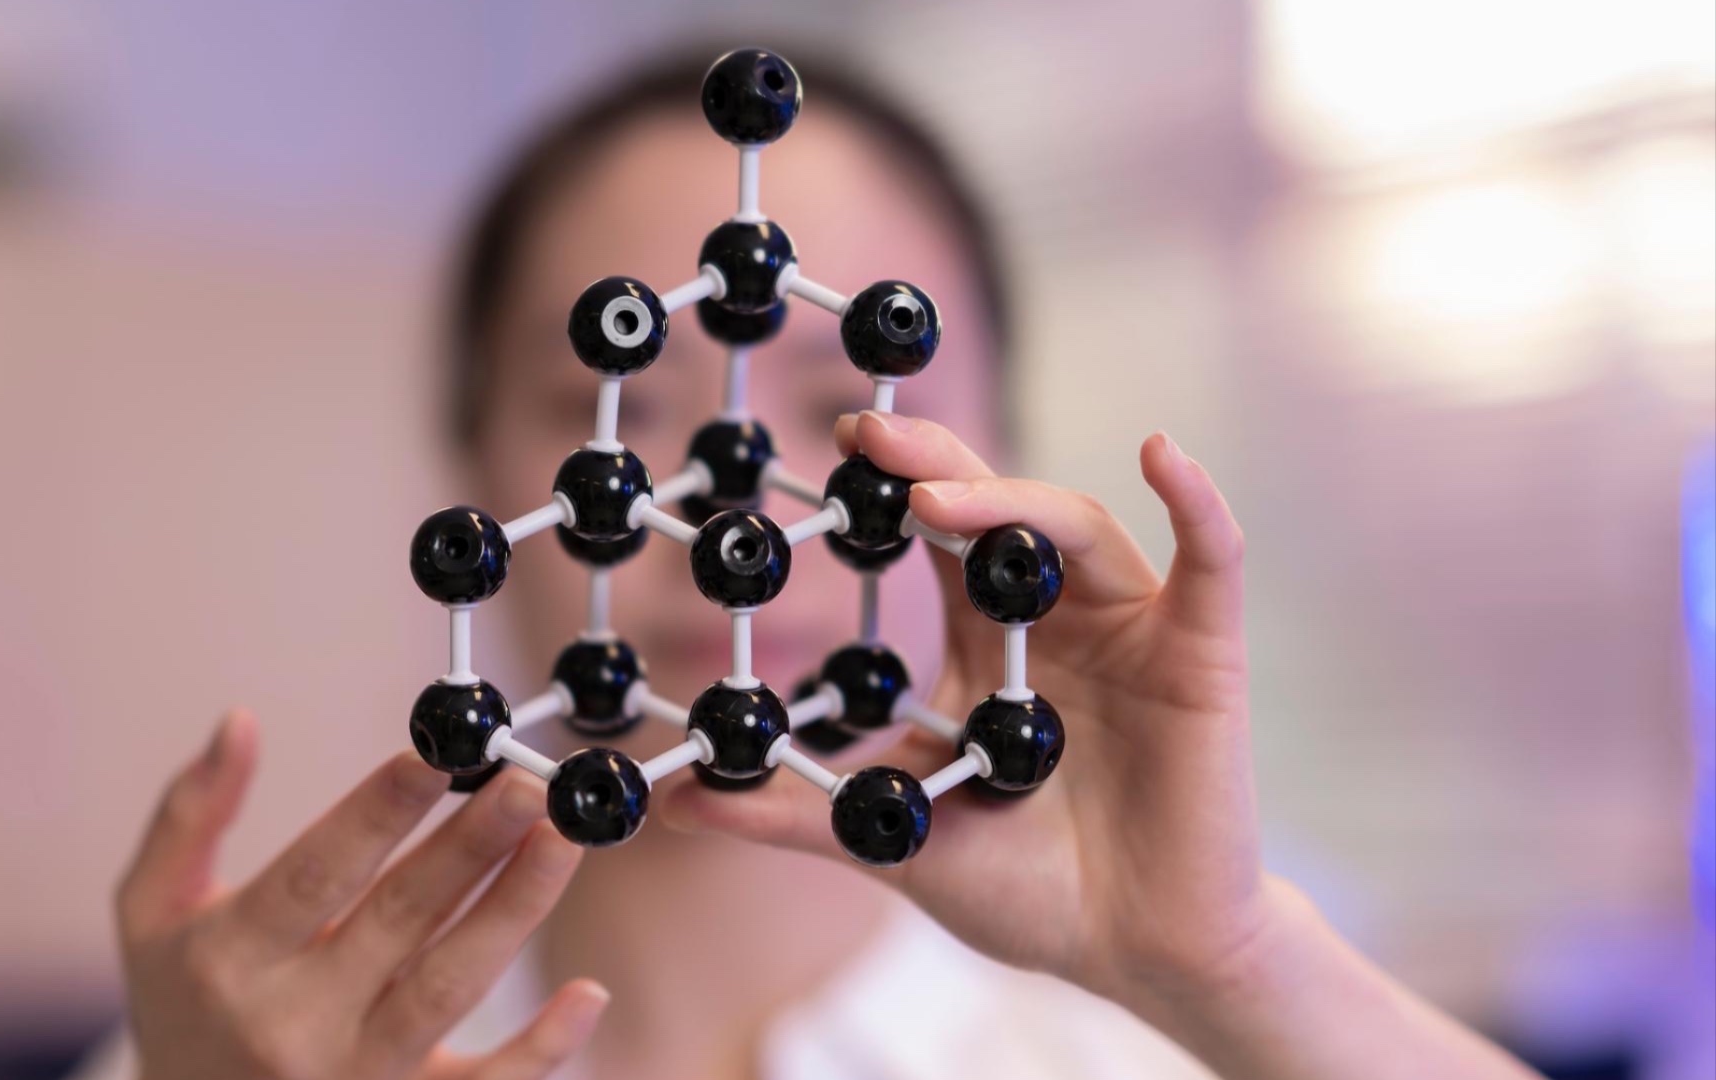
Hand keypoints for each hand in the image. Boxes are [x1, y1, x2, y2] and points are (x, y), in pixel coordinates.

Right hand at [116, 711, 604, 1079]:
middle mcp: (291, 1023)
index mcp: (230, 959)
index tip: (436, 750)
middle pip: (398, 920)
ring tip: (563, 841)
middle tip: (528, 782)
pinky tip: (588, 993)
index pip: (316, 874)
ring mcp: (351, 1077)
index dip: (378, 810)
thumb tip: (238, 721)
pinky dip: (541, 1050)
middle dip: (470, 845)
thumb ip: (191, 816)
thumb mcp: (151, 914)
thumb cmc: (182, 1003)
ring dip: (515, 912)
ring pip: (448, 987)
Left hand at [665, 411, 1263, 1000]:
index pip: (938, 540)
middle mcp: (1056, 619)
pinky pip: (1211, 565)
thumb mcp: (894, 842)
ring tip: (935, 501)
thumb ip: (794, 815)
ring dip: (1014, 502)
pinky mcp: (1201, 657)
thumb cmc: (1027, 893)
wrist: (1135, 954)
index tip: (834, 445)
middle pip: (1001, 513)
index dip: (893, 486)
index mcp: (988, 645)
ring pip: (1080, 530)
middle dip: (937, 468)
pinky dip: (1199, 506)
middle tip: (869, 437)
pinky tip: (1164, 455)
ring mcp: (1131, 631)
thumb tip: (677, 799)